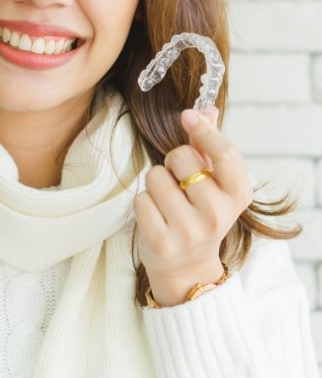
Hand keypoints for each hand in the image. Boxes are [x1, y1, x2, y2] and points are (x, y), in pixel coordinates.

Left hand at [133, 106, 252, 306]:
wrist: (188, 269)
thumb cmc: (200, 216)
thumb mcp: (215, 185)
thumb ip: (210, 147)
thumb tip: (207, 108)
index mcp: (237, 196)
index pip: (226, 154)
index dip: (205, 130)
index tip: (188, 116)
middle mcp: (217, 215)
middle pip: (181, 158)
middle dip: (172, 162)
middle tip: (179, 182)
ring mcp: (188, 230)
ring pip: (155, 176)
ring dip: (155, 184)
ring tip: (167, 202)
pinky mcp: (160, 241)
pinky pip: (140, 199)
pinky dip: (143, 203)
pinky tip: (155, 216)